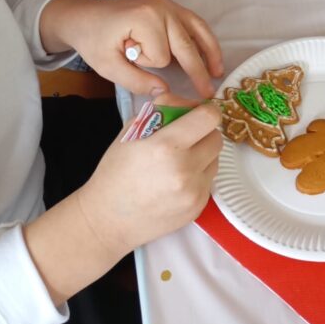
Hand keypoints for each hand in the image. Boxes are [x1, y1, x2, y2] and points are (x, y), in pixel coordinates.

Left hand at [38, 0, 223, 96]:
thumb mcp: (107, 66)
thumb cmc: (94, 40)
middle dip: (198, 70)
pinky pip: (194, 22)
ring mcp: (168, 4)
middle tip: (208, 93)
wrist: (85, 16)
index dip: (149, 65)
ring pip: (198, 30)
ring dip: (210, 52)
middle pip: (186, 44)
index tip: (131, 58)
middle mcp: (162, 7)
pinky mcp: (170, 6)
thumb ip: (135, 81)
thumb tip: (164, 92)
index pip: (161, 56)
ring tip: (218, 73)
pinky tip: (211, 55)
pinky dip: (204, 39)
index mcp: (144, 19)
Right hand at [77, 99, 222, 256]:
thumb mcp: (131, 130)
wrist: (108, 220)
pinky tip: (177, 180)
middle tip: (187, 136)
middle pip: (216, 138)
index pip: (208, 117)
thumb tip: (190, 104)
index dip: (206, 111)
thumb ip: (163, 110)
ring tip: (179, 160)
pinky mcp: (198, 207)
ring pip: (216, 159)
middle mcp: (185, 169)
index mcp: (166, 146)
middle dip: (204, 132)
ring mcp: (194, 192)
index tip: (198, 113)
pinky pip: (209, 180)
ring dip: (203, 154)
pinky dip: (198, 175)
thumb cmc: (115, 171)